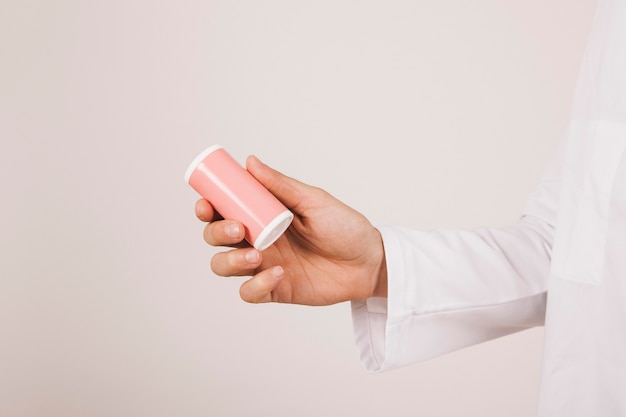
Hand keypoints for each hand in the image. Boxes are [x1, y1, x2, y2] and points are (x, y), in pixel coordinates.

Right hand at [195, 155, 386, 304]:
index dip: (208, 207)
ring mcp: (264, 265)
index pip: (224, 210)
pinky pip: (249, 292)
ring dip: (230, 261)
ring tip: (255, 255)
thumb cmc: (344, 227)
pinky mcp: (275, 289)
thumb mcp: (313, 201)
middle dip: (216, 233)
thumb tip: (250, 162)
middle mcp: (257, 239)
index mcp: (262, 215)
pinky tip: (277, 274)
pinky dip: (256, 285)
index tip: (207, 203)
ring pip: (223, 266)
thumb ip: (281, 186)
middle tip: (238, 230)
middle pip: (216, 238)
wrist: (368, 261)